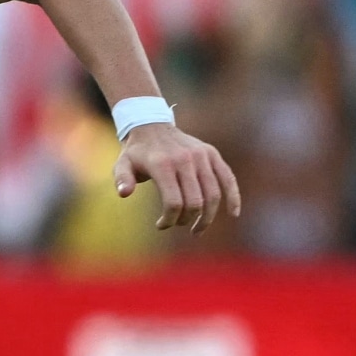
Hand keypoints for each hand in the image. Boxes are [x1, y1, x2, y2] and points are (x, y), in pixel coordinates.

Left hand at [114, 122, 241, 232]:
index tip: (161, 225)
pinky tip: (233, 214)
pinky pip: (228, 178)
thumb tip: (124, 193)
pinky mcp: (212, 154)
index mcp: (163, 165)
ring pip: (213, 194)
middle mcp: (185, 159)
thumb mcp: (122, 164)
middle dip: (186, 220)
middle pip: (194, 201)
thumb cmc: (136, 153)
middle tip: (178, 224)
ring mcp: (202, 156)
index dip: (170, 219)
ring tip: (197, 229)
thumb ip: (122, 179)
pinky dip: (233, 197)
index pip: (173, 202)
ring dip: (207, 217)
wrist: (152, 126)